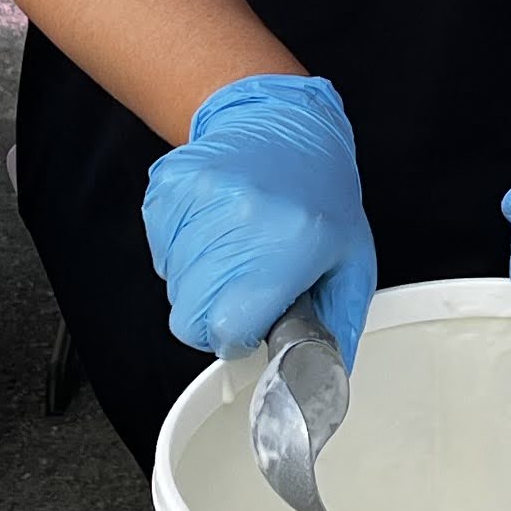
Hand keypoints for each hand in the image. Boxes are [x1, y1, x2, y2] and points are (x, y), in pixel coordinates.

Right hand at [142, 74, 375, 365]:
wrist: (282, 122)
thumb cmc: (320, 193)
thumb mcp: (350, 263)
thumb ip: (337, 330)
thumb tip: (322, 388)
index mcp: (290, 242)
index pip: (227, 329)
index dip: (237, 336)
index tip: (252, 321)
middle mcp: (239, 217)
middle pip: (188, 316)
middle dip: (212, 315)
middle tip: (242, 288)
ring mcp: (197, 197)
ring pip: (172, 285)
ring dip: (198, 281)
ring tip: (234, 249)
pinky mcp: (168, 187)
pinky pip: (160, 251)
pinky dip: (181, 251)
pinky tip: (214, 228)